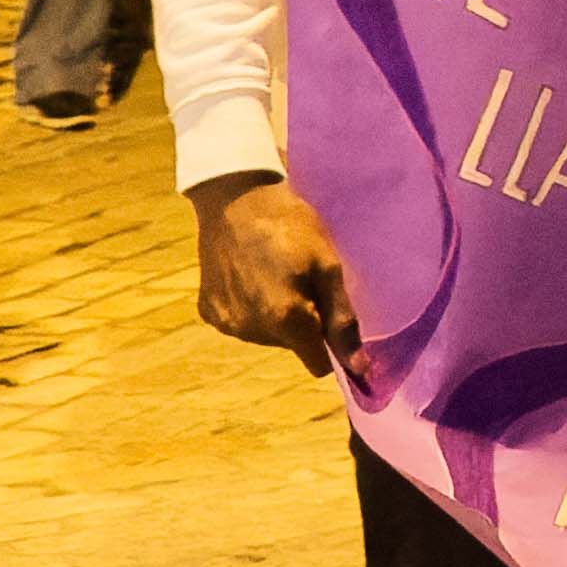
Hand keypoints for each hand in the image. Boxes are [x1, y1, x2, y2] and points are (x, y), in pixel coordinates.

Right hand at [193, 174, 359, 378]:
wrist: (235, 199)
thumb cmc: (291, 226)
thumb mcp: (328, 267)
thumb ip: (343, 320)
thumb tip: (359, 368)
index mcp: (285, 319)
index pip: (317, 364)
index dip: (332, 349)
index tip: (336, 323)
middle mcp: (251, 330)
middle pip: (293, 346)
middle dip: (305, 324)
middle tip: (304, 281)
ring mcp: (226, 323)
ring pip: (267, 336)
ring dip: (277, 316)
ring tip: (277, 274)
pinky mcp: (208, 312)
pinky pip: (241, 323)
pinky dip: (251, 308)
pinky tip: (252, 277)